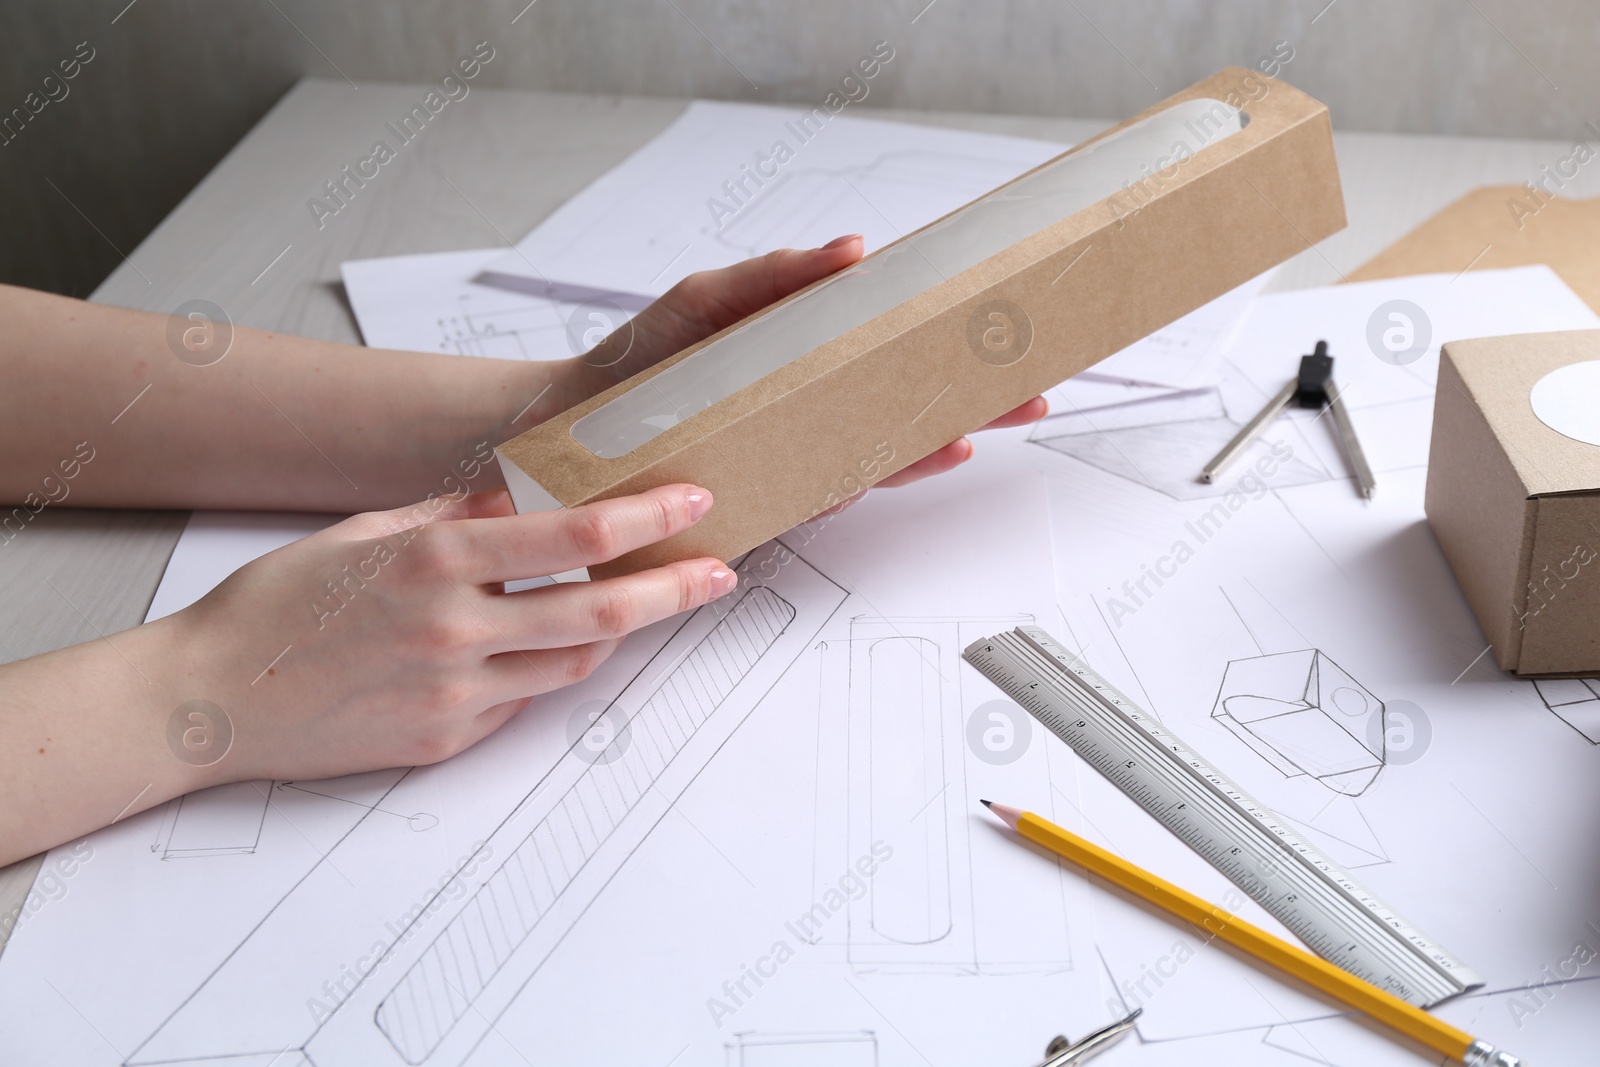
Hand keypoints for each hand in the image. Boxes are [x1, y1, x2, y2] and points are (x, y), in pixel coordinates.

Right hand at [0, 480, 739, 863]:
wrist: (208, 700)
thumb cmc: (280, 603)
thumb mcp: (365, 531)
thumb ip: (453, 513)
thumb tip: (523, 498)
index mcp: (436, 558)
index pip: (577, 539)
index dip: (649, 518)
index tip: (692, 500)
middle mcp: (456, 628)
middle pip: (602, 614)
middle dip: (674, 589)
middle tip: (721, 573)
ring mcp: (455, 694)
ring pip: (573, 666)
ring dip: (616, 634)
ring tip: (645, 604)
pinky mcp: (446, 742)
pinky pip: (522, 703)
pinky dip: (543, 672)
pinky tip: (540, 649)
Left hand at [567, 235, 1047, 485]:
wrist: (576, 431)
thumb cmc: (641, 360)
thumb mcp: (706, 298)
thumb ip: (774, 275)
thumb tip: (851, 250)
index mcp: (805, 354)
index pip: (891, 344)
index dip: (947, 337)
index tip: (1003, 323)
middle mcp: (811, 406)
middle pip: (908, 401)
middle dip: (975, 397)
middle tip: (1032, 387)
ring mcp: (798, 449)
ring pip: (888, 447)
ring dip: (946, 434)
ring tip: (994, 417)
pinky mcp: (777, 488)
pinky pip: (843, 483)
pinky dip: (887, 467)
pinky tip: (928, 451)